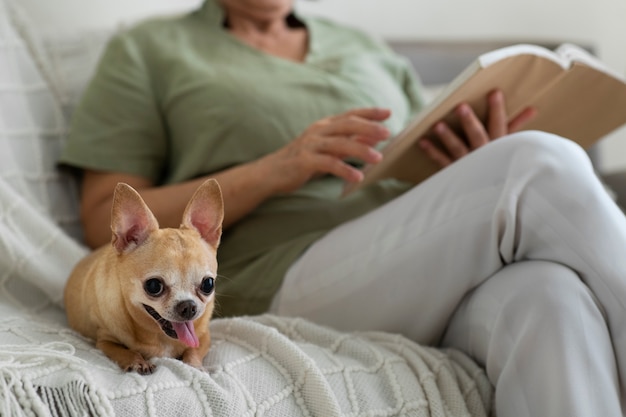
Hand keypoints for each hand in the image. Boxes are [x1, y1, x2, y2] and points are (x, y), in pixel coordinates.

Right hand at [262, 107, 391, 192]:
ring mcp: (310, 145)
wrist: (271, 172)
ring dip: (360, 150)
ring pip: (340, 144)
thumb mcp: (328, 149)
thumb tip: (374, 138)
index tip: (388, 112)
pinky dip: (344, 169)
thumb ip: (349, 142)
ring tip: (378, 158)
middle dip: (368, 127)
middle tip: (387, 133)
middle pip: (347, 125)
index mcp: (324, 126)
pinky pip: (328, 163)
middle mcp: (318, 131)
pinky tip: (357, 177)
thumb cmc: (302, 161)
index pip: (350, 115)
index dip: (369, 113)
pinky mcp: (304, 161)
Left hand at [418, 89, 536, 166]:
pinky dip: (432, 152)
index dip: (497, 109)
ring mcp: (469, 165)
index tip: (494, 93)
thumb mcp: (511, 146)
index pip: (500, 125)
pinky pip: (442, 162)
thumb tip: (532, 108)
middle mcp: (485, 155)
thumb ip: (517, 126)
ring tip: (437, 125)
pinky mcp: (455, 173)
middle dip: (470, 122)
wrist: (491, 198)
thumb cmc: (501, 164)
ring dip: (448, 136)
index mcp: (500, 146)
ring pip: (458, 149)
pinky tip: (422, 142)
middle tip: (460, 107)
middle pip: (477, 136)